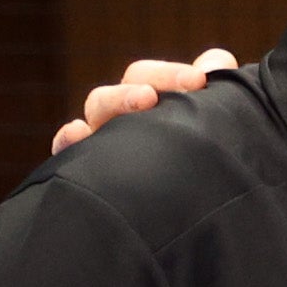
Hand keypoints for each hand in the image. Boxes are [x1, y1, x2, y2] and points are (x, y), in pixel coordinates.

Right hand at [51, 48, 241, 155]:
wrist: (189, 227)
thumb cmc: (201, 166)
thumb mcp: (216, 129)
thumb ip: (218, 93)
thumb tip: (217, 60)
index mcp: (148, 104)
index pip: (148, 76)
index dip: (170, 74)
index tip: (199, 79)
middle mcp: (122, 118)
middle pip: (122, 89)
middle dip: (143, 86)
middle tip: (156, 96)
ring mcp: (102, 140)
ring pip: (98, 108)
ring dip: (116, 101)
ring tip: (142, 103)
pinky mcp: (87, 170)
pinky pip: (68, 149)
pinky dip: (69, 139)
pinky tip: (78, 134)